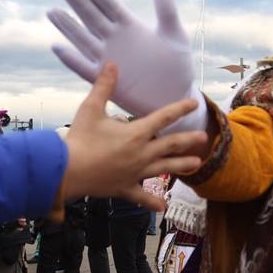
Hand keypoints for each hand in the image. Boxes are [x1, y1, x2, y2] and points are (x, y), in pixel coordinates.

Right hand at [50, 0, 204, 133]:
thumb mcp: (175, 35)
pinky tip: (56, 47)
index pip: (110, 5)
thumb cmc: (177, 66)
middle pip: (92, 17)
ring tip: (52, 11)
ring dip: (68, 27)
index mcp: (131, 26)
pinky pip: (84, 68)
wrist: (174, 98)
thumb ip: (166, 9)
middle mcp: (115, 40)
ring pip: (83, 39)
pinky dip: (71, 59)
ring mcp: (107, 59)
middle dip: (78, 2)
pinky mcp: (104, 80)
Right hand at [61, 63, 205, 208]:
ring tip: (197, 164)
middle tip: (204, 137)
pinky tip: (163, 207)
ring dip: (181, 165)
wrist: (68, 171)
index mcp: (136, 133)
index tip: (194, 103)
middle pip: (171, 145)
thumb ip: (104, 86)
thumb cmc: (79, 139)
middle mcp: (142, 153)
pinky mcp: (125, 188)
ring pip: (164, 168)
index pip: (164, 117)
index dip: (180, 109)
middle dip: (188, 140)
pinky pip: (141, 196)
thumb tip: (111, 64)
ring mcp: (135, 172)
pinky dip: (152, 202)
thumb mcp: (91, 108)